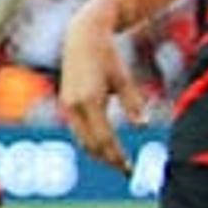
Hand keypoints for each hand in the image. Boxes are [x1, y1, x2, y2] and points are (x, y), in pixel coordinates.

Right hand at [60, 5, 142, 170]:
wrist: (82, 37)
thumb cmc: (107, 55)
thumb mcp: (123, 78)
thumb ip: (132, 102)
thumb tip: (141, 125)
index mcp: (89, 101)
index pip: (103, 139)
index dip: (116, 156)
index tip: (129, 168)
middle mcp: (73, 106)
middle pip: (90, 144)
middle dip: (108, 159)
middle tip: (126, 170)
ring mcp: (67, 105)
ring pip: (81, 139)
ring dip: (98, 153)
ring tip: (116, 161)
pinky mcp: (66, 103)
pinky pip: (78, 130)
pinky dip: (90, 141)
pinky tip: (103, 145)